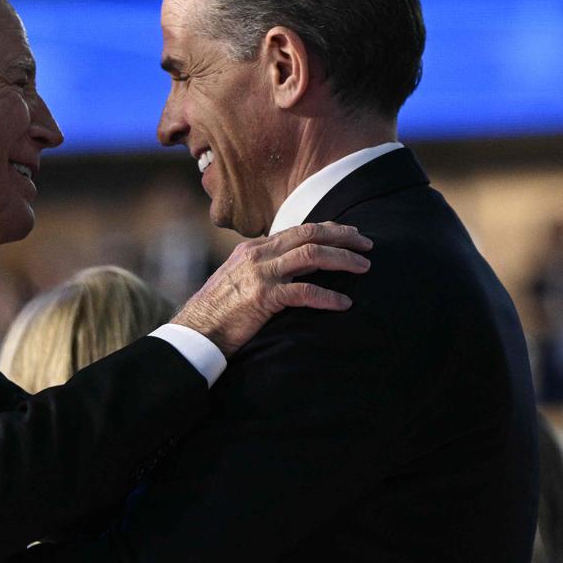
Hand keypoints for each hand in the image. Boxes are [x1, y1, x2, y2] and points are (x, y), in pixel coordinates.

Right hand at [172, 221, 371, 356]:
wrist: (195, 332)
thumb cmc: (218, 313)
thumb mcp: (240, 281)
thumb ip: (264, 271)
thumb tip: (292, 273)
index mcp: (253, 249)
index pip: (297, 230)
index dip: (327, 229)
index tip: (350, 233)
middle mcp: (257, 255)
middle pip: (308, 234)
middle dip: (342, 236)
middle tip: (367, 243)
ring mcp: (260, 274)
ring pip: (311, 255)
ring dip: (342, 259)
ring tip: (364, 267)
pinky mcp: (263, 297)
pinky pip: (304, 292)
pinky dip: (328, 297)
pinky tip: (344, 304)